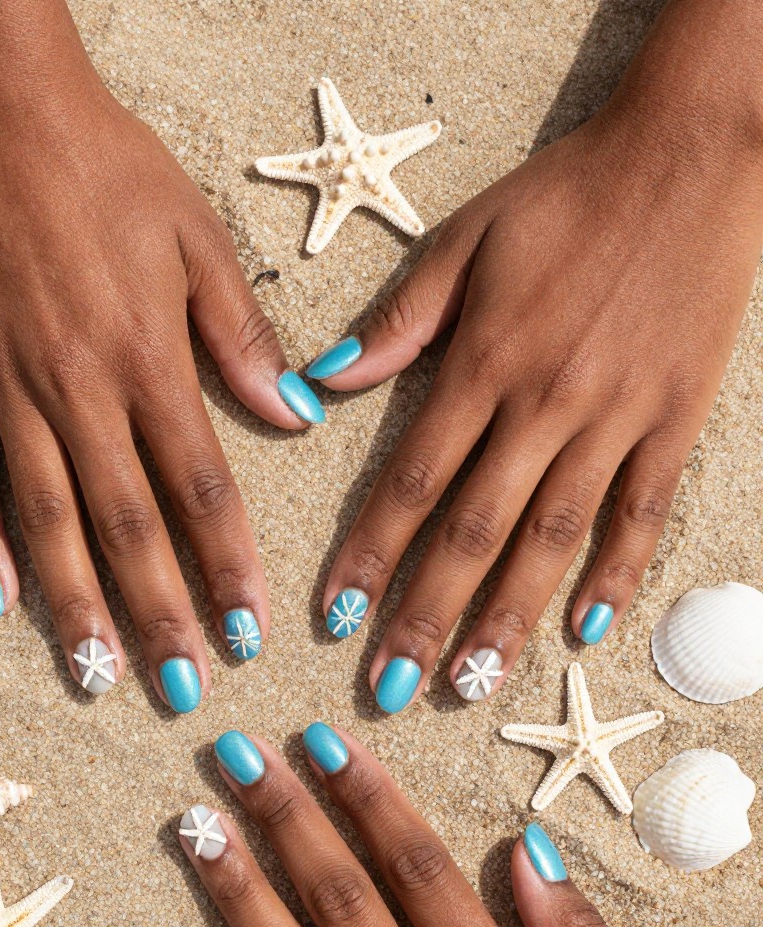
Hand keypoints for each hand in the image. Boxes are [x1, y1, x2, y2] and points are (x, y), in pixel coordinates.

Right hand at [0, 0, 322, 705]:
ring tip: (97, 673)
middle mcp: (78, 391)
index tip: (252, 632)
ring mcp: (9, 391)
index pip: (199, 490)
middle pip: (126, 527)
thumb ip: (244, 340)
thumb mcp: (199, 240)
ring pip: (46, 520)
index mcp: (149, 360)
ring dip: (75, 604)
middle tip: (182, 688)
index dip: (228, 568)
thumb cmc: (109, 170)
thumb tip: (300, 417)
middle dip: (159, 615)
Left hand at [309, 0, 762, 710]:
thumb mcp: (463, 238)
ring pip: (554, 537)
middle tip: (391, 688)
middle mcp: (545, 404)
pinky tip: (585, 630)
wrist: (688, 156)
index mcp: (483, 361)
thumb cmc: (564, 196)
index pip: (412, 480)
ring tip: (473, 683)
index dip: (370, 554)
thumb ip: (396, 321)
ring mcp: (616, 418)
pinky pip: (643, 512)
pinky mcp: (674, 420)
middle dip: (427, 615)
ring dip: (510, 616)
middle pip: (475, 530)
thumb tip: (319, 383)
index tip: (334, 616)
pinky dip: (615, 573)